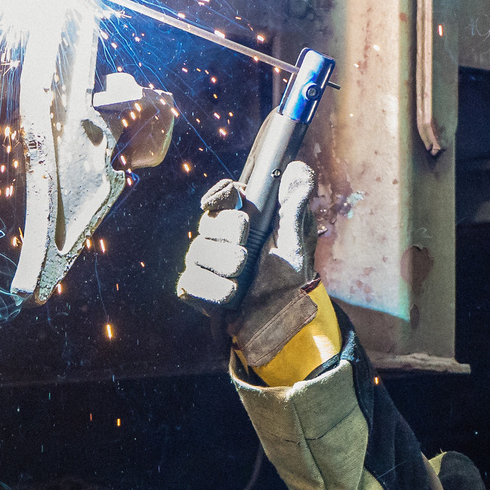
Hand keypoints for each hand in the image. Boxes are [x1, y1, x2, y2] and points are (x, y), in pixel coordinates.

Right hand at [175, 159, 323, 367]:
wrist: (283, 319)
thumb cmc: (291, 278)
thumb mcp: (298, 240)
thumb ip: (294, 205)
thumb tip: (299, 169)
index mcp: (246, 218)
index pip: (223, 195)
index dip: (222, 195)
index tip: (235, 203)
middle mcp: (221, 237)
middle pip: (207, 222)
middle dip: (227, 235)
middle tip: (246, 251)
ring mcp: (206, 263)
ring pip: (196, 252)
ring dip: (223, 266)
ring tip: (242, 277)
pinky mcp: (197, 288)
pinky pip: (190, 281)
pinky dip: (213, 289)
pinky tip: (231, 295)